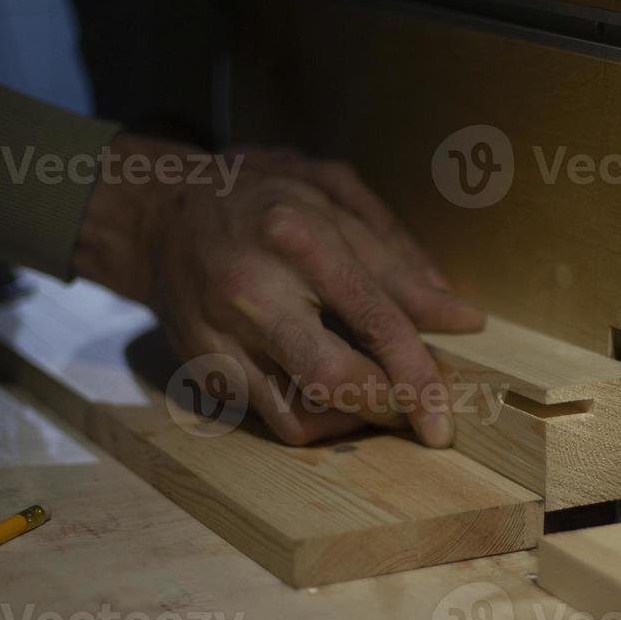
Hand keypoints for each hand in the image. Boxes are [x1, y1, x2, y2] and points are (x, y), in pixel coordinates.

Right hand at [72, 134, 483, 445]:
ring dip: (350, 423)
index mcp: (296, 234)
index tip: (444, 420)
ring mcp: (219, 334)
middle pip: (334, 381)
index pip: (375, 320)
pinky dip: (311, 417)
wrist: (159, 210)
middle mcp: (253, 289)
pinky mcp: (202, 367)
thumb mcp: (336, 198)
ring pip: (299, 418)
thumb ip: (400, 259)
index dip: (418, 376)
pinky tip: (327, 391)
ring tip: (372, 396)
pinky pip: (269, 419)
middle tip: (414, 411)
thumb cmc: (262, 196)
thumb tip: (461, 319)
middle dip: (387, 408)